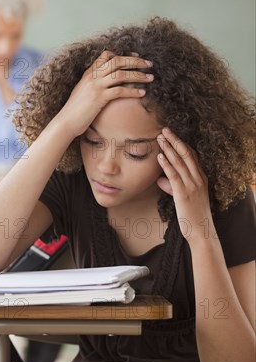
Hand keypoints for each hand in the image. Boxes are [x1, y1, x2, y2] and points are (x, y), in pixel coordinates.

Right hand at [57, 50, 153, 137]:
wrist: (66, 122)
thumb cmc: (75, 111)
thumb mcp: (83, 92)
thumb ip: (93, 85)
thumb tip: (106, 85)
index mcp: (88, 73)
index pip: (107, 55)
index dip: (123, 55)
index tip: (136, 57)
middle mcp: (92, 77)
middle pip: (117, 61)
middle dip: (135, 61)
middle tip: (149, 63)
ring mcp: (95, 87)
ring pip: (121, 74)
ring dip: (138, 75)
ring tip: (150, 78)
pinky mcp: (99, 98)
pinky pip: (120, 91)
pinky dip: (133, 91)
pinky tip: (142, 93)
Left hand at [156, 128, 212, 243]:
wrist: (201, 231)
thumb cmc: (192, 216)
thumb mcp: (184, 199)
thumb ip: (173, 188)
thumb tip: (160, 181)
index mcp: (201, 178)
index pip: (192, 156)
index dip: (182, 144)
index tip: (172, 135)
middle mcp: (198, 179)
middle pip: (186, 154)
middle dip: (175, 141)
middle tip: (165, 130)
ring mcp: (192, 185)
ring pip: (180, 162)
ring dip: (168, 148)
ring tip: (160, 138)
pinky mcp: (184, 193)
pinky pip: (174, 175)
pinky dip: (167, 164)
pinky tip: (160, 156)